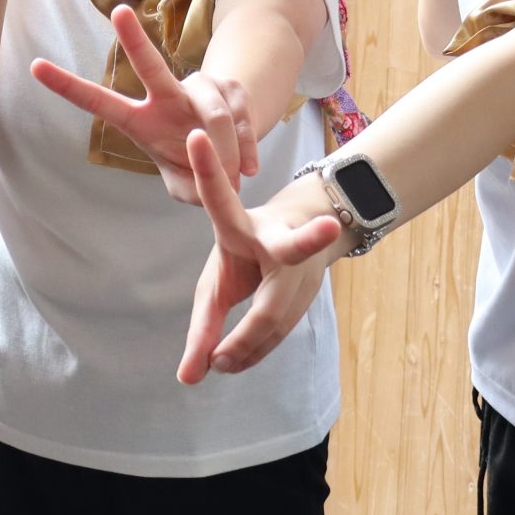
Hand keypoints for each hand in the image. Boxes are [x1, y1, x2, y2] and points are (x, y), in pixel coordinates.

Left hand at [30, 3, 260, 204]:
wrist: (232, 157)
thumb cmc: (193, 169)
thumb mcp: (185, 189)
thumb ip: (193, 191)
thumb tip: (211, 180)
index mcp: (141, 121)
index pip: (99, 102)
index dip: (67, 86)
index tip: (35, 66)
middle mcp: (167, 96)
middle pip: (151, 66)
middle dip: (135, 40)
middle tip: (119, 12)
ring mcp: (201, 89)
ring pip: (212, 115)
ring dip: (224, 151)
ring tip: (231, 177)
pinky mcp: (234, 91)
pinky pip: (242, 122)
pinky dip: (246, 152)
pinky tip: (246, 169)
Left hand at [177, 131, 343, 383]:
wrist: (307, 236)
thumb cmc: (246, 257)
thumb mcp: (218, 282)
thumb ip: (203, 327)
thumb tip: (187, 379)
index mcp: (241, 224)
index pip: (220, 197)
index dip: (207, 169)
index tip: (196, 135)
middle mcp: (276, 240)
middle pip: (289, 249)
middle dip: (308, 239)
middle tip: (326, 227)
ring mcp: (301, 263)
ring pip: (278, 308)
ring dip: (247, 342)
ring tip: (216, 362)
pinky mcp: (310, 287)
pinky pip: (280, 328)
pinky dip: (253, 350)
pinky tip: (232, 362)